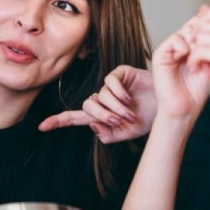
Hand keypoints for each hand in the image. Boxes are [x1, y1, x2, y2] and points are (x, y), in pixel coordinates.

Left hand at [38, 65, 154, 142]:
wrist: (168, 105)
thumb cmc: (149, 118)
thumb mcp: (127, 134)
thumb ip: (109, 135)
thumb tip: (92, 126)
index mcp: (102, 115)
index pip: (76, 118)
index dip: (59, 121)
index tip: (41, 127)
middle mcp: (103, 99)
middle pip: (87, 106)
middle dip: (102, 115)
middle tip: (119, 121)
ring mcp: (111, 86)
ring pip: (99, 96)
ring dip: (114, 108)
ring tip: (130, 112)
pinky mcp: (120, 74)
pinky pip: (109, 83)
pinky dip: (117, 93)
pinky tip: (129, 97)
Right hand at [149, 12, 209, 122]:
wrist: (184, 110)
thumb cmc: (197, 93)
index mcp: (191, 47)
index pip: (203, 27)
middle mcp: (179, 46)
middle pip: (195, 25)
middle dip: (206, 35)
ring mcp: (169, 49)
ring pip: (186, 30)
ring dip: (197, 41)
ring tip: (201, 57)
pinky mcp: (160, 54)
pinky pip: (174, 39)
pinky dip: (185, 46)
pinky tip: (190, 60)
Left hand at [187, 5, 209, 123]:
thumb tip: (202, 7)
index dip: (201, 27)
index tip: (199, 43)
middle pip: (206, 23)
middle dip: (196, 37)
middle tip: (196, 54)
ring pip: (201, 36)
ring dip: (193, 50)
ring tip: (196, 63)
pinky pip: (199, 49)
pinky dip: (193, 59)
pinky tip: (196, 68)